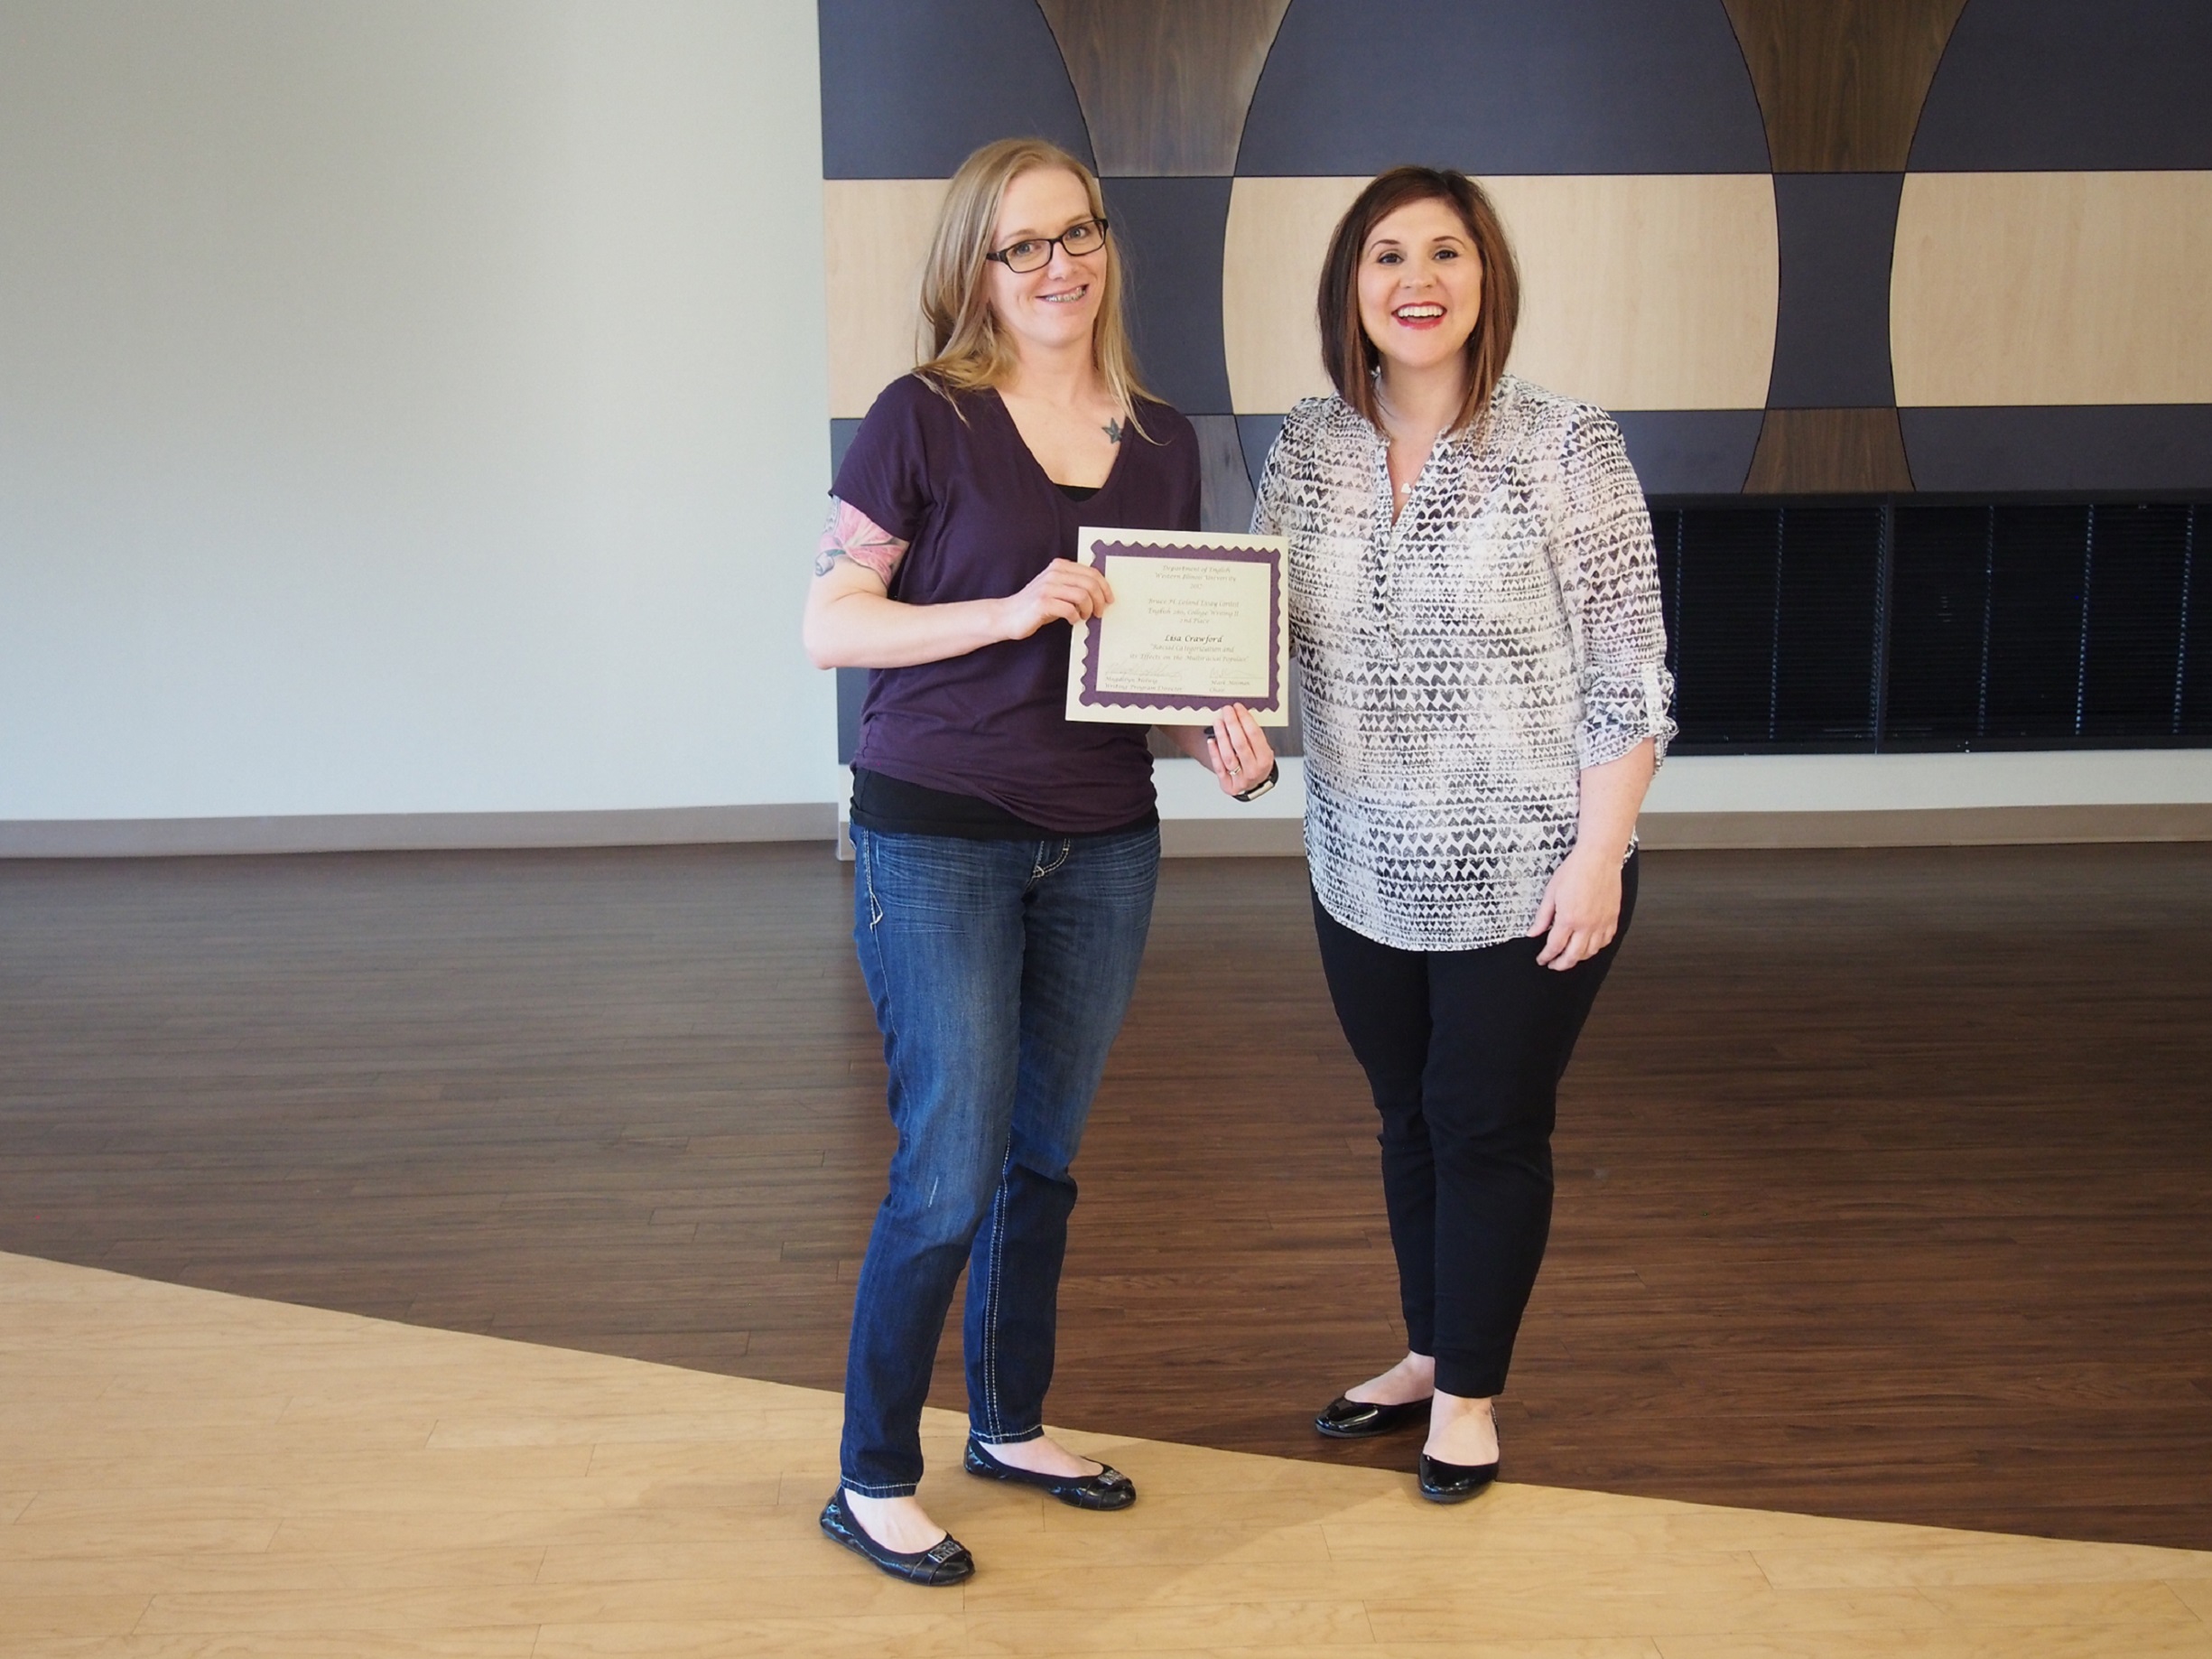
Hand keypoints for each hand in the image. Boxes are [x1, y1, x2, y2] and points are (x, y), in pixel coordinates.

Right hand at [995, 559, 1110, 640]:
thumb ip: (1074, 586)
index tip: (1109, 599)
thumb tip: (1101, 593)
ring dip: (1089, 610)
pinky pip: (1069, 609)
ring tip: (1085, 617)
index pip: (1091, 572)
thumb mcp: (1057, 590)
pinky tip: (1073, 620)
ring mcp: (1047, 587)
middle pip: (1090, 583)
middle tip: (1100, 612)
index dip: (1105, 587)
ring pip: (1082, 595)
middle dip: (1100, 600)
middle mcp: (1054, 573)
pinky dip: (1075, 617)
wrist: (1008, 615)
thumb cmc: (1036, 606)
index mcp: (1059, 566)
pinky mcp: (1042, 603)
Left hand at [1204, 704, 1274, 797]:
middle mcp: (1254, 770)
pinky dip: (1214, 752)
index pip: (1255, 735)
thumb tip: (1239, 715)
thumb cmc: (1256, 765)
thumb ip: (1252, 736)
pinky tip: (1211, 740)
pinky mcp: (1228, 784)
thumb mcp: (1262, 750)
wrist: (1254, 786)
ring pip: (1228, 756)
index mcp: (1265, 759)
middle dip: (1232, 724)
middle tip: (1226, 711)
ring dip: (1221, 736)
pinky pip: (1219, 767)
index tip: (1238, 708)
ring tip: (1218, 722)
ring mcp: (1241, 779)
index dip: (1245, 719)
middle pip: (1240, 744)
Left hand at [1527, 847, 1621, 970]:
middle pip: (1573, 956)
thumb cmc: (1575, 870)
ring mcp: (1602, 923)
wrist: (1599, 857)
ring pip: (1591, 952)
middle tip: (1553, 965)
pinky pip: (1606, 941)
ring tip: (1569, 956)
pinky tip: (1589, 945)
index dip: (1546, 957)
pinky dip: (1596, 948)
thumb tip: (1533, 933)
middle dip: (1561, 964)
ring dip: (1578, 958)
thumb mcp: (1551, 892)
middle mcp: (1587, 925)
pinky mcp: (1613, 918)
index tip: (1542, 959)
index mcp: (1569, 919)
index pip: (1555, 947)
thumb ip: (1542, 917)